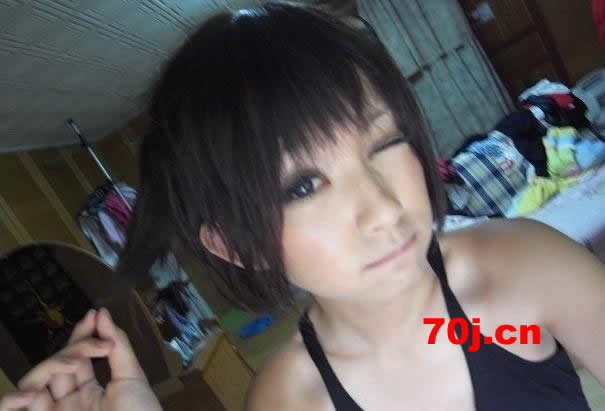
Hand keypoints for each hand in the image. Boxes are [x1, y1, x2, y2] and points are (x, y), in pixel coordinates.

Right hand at [0, 308, 162, 410]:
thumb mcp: (131, 380)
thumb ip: (117, 346)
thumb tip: (102, 314)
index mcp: (89, 392)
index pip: (76, 358)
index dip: (81, 335)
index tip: (92, 315)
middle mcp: (67, 403)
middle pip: (54, 368)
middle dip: (71, 350)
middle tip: (94, 347)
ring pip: (34, 383)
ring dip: (50, 367)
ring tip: (75, 364)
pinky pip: (17, 409)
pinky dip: (13, 401)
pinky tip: (29, 394)